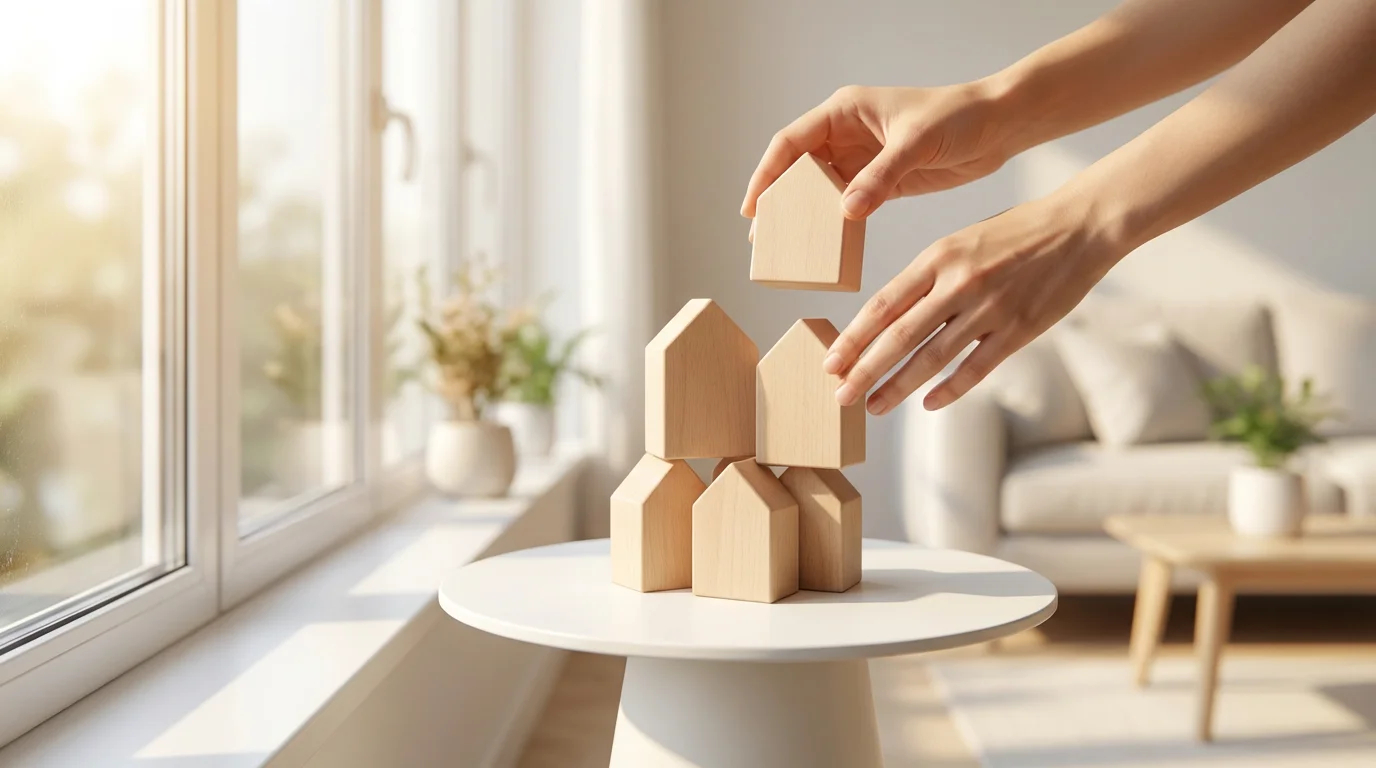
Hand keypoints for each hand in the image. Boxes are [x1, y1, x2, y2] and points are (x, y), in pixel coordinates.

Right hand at [741, 82, 1017, 221]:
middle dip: (779, 201)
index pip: (791, 143)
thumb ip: (880, 176)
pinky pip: (847, 205)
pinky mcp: (881, 182)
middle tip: (763, 237)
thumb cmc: (959, 116)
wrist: (998, 126)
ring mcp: (862, 159)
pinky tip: (826, 246)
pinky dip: (835, 224)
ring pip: (820, 190)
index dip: (767, 174)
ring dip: (804, 217)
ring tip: (787, 248)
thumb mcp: (916, 142)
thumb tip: (846, 210)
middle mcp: (846, 134)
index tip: (754, 207)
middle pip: (798, 169)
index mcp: (844, 111)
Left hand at [825, 192, 1127, 413]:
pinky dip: (949, 389)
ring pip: (932, 357)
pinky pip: (975, 368)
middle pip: (899, 336)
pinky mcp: (1019, 329)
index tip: (831, 363)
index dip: (853, 338)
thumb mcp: (961, 242)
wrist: (1080, 226)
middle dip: (864, 371)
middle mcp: (959, 282)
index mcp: (938, 257)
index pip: (883, 304)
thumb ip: (926, 278)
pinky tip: (928, 404)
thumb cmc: (1015, 234)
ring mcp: (990, 308)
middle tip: (840, 397)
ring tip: (874, 406)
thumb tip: (888, 318)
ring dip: (898, 387)